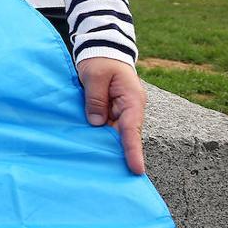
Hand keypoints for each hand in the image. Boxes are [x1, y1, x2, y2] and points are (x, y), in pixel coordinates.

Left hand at [77, 57, 146, 174]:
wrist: (102, 49)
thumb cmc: (101, 60)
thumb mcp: (95, 75)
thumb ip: (95, 99)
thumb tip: (96, 124)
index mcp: (132, 100)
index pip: (132, 129)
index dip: (133, 150)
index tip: (136, 169)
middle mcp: (129, 109)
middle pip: (125, 137)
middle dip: (121, 156)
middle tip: (115, 178)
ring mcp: (120, 112)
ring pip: (114, 135)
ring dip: (107, 148)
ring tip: (101, 170)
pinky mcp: (110, 112)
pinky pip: (106, 128)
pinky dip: (99, 138)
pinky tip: (91, 151)